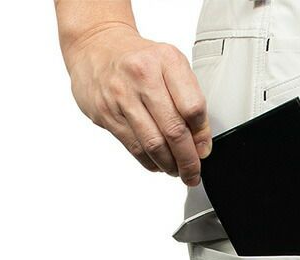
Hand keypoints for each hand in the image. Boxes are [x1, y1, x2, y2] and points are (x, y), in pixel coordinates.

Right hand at [65, 24, 210, 185]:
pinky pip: (134, 147)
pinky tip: (158, 163)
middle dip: (188, 160)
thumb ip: (189, 100)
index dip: (202, 136)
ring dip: (169, 165)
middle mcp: (143, 75)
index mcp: (167, 60)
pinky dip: (150, 162)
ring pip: (153, 144)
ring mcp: (122, 95)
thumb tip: (200, 144)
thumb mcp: (171, 66)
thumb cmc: (140, 60)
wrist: (95, 46)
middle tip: (193, 173)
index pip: (193, 108)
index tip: (203, 150)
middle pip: (174, 131)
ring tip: (177, 170)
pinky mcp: (106, 113)